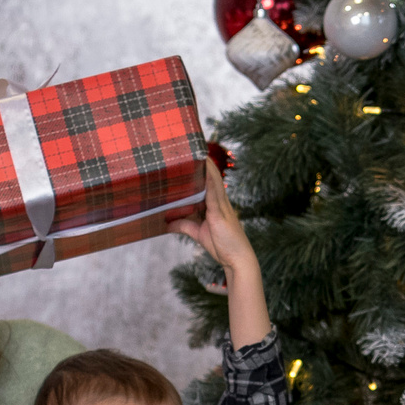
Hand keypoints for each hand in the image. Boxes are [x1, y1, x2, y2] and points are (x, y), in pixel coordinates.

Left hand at [167, 159, 271, 347]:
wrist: (237, 259)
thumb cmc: (222, 247)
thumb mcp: (198, 233)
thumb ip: (184, 225)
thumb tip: (167, 223)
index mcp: (215, 204)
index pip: (207, 181)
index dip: (200, 167)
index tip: (191, 153)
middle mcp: (219, 200)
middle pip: (210, 176)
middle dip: (202, 161)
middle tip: (191, 144)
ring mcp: (221, 204)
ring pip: (212, 179)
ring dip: (205, 164)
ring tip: (196, 148)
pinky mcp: (219, 212)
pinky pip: (213, 191)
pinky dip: (208, 178)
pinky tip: (203, 166)